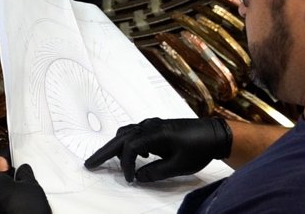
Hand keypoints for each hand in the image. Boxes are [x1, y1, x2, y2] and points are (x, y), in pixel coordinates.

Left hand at [0, 155, 51, 213]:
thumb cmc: (27, 207)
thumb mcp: (31, 184)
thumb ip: (25, 172)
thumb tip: (23, 168)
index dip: (6, 154)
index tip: (13, 149)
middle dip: (9, 168)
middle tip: (22, 163)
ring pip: (1, 186)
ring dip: (12, 181)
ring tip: (26, 178)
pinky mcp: (0, 210)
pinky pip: (5, 196)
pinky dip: (13, 191)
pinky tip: (25, 192)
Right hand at [84, 117, 232, 182]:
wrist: (215, 134)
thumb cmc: (199, 148)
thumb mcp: (178, 165)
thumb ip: (156, 172)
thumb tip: (139, 177)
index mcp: (155, 133)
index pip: (129, 148)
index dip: (125, 165)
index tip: (130, 180)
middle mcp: (151, 126)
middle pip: (121, 137)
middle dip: (104, 151)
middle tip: (90, 164)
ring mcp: (154, 125)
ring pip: (127, 133)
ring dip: (115, 146)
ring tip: (104, 160)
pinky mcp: (158, 128)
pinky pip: (136, 133)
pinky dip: (129, 143)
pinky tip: (136, 157)